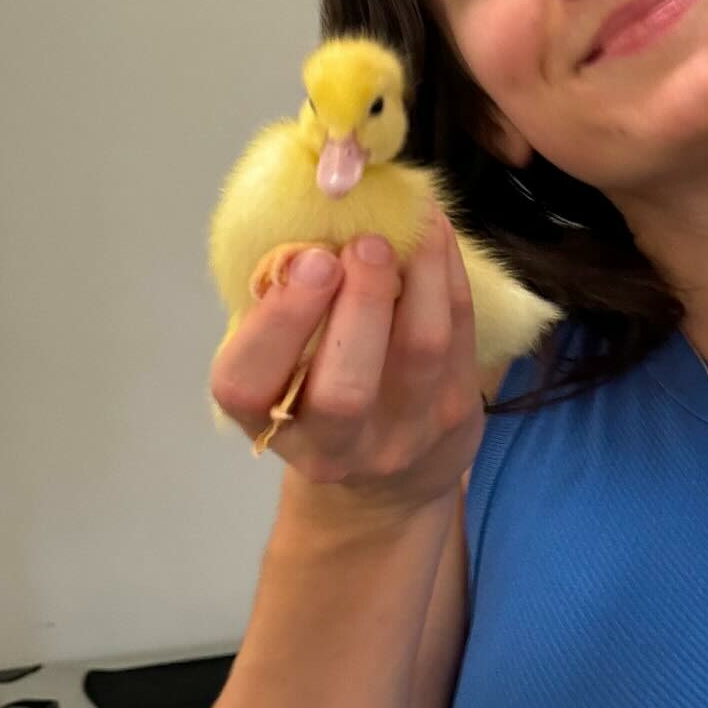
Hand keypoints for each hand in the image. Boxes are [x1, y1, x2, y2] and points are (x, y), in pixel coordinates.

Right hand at [209, 207, 484, 522]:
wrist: (386, 487)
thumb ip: (283, 310)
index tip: (307, 260)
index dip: (278, 320)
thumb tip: (314, 220)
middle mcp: (333, 445)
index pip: (247, 383)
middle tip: (365, 242)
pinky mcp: (458, 416)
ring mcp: (404, 436)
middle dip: (359, 303)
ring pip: (420, 354)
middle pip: (346, 388)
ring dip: (419, 276)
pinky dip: (448, 274)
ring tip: (410, 224)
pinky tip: (435, 232)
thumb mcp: (281, 368)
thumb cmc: (318, 399)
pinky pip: (460, 334)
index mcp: (268, 422)